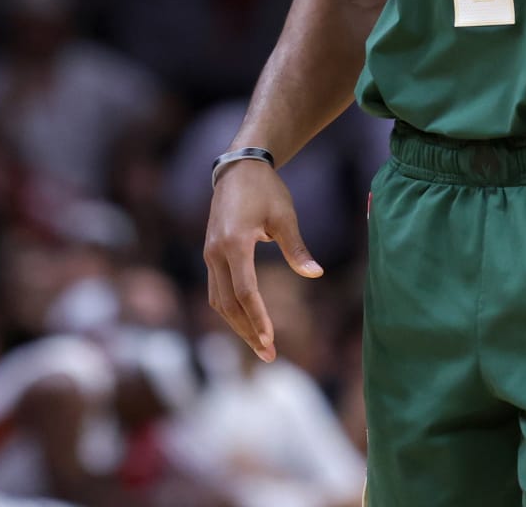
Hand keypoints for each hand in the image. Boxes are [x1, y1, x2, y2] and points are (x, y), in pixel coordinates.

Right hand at [203, 159, 322, 361]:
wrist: (238, 168)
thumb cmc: (266, 190)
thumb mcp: (285, 216)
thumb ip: (297, 248)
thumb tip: (316, 273)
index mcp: (234, 243)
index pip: (244, 291)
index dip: (257, 318)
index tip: (270, 339)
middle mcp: (215, 252)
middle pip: (228, 304)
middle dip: (248, 332)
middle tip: (269, 356)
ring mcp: (209, 254)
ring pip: (218, 301)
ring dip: (237, 326)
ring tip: (261, 346)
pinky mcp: (210, 255)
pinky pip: (216, 290)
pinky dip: (230, 311)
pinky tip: (246, 324)